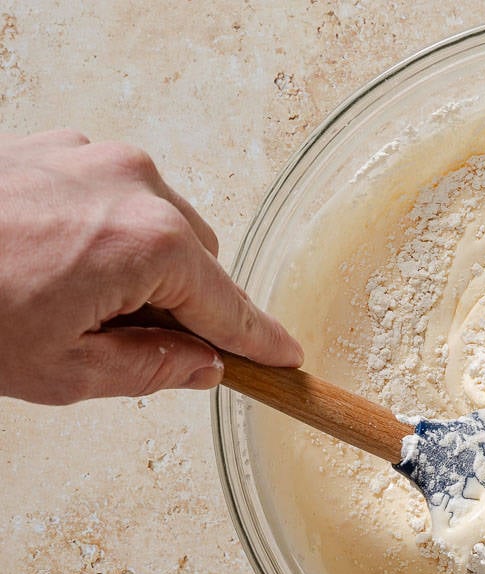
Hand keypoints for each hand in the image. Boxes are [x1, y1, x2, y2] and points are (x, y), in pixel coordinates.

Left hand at [0, 129, 302, 404]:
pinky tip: (53, 262)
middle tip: (127, 343)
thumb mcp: (62, 370)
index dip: (260, 342)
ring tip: (69, 300)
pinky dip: (103, 232)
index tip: (286, 359)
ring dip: (140, 266)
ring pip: (159, 225)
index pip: (230, 308)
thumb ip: (151, 371)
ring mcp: (95, 158)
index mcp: (150, 246)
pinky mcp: (59, 146)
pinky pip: (113, 195)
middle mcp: (136, 187)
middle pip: (199, 262)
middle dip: (179, 305)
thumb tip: (200, 368)